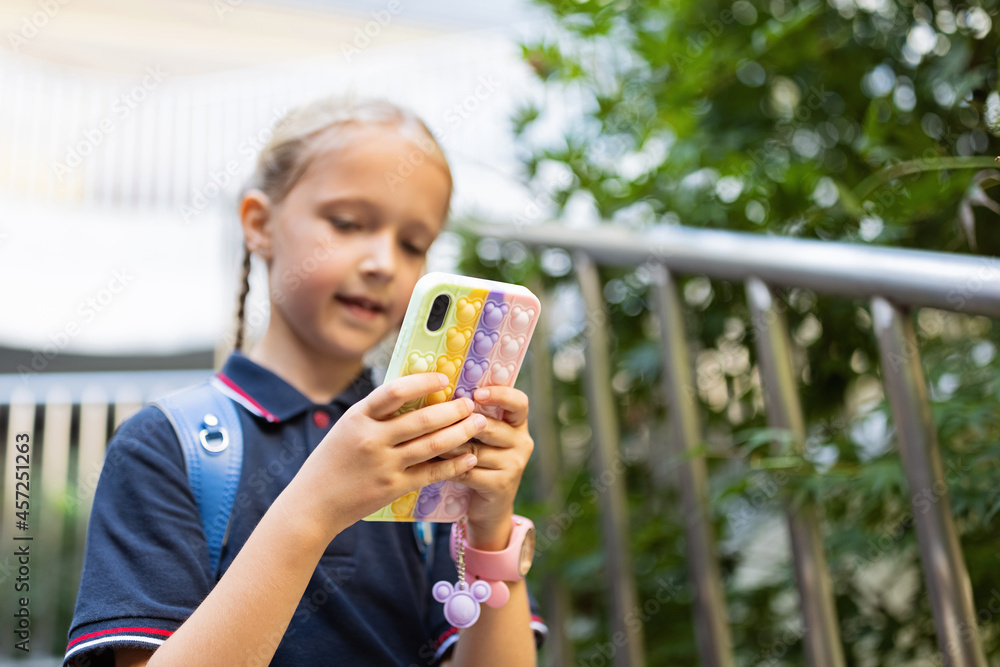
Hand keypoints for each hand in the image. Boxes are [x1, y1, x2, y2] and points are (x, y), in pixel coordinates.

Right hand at [285, 373, 486, 541]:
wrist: (313, 504)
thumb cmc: (331, 462)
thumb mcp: (346, 428)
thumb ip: (375, 414)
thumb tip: (413, 390)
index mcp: (358, 418)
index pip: (395, 391)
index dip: (423, 382)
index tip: (444, 378)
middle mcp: (372, 439)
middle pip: (422, 419)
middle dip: (453, 409)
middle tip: (470, 403)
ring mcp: (384, 465)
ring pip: (433, 445)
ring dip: (461, 432)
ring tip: (478, 423)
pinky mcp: (394, 487)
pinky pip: (432, 473)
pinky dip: (454, 464)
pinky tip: (470, 456)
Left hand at [443, 386, 533, 549]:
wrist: (489, 508)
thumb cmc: (480, 463)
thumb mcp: (482, 439)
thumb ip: (473, 419)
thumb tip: (443, 397)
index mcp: (518, 425)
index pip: (519, 403)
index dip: (500, 394)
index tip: (476, 394)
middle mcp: (522, 442)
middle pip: (489, 426)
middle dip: (459, 425)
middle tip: (434, 420)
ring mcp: (515, 465)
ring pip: (474, 449)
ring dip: (448, 447)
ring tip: (428, 443)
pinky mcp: (502, 485)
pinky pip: (468, 470)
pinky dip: (448, 467)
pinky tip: (433, 465)